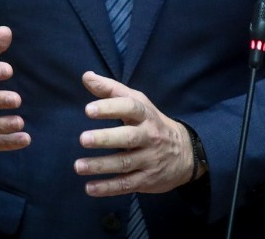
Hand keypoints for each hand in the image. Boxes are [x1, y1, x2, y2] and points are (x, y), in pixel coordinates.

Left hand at [74, 71, 193, 195]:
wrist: (186, 152)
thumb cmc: (151, 123)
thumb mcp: (137, 102)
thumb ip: (111, 90)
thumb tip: (86, 76)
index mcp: (146, 115)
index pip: (130, 108)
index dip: (110, 108)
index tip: (88, 110)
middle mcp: (149, 136)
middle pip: (128, 137)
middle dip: (106, 138)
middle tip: (83, 139)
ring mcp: (149, 159)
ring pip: (124, 163)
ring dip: (101, 165)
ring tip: (78, 166)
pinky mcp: (147, 180)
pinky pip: (126, 184)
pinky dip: (108, 188)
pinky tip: (89, 188)